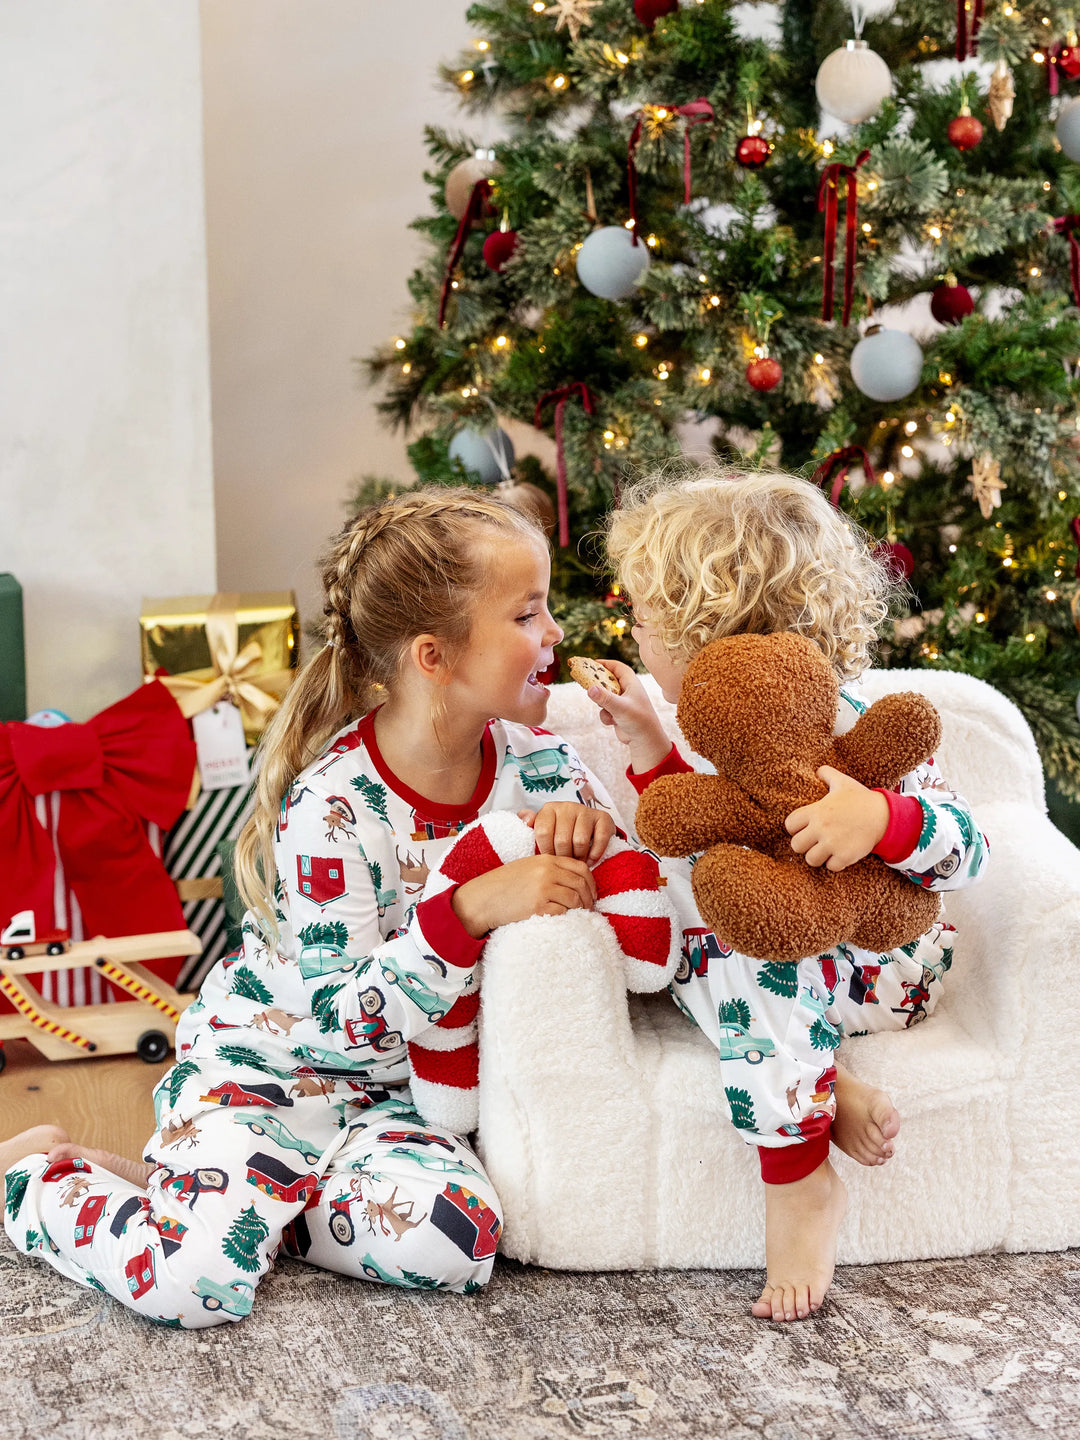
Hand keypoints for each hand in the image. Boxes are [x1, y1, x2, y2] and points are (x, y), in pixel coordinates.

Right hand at [451, 855, 596, 936]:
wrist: (483, 898)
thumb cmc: (504, 884)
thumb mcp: (527, 867)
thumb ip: (549, 868)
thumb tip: (573, 881)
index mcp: (546, 859)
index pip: (580, 867)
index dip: (591, 882)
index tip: (592, 893)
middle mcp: (547, 871)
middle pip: (580, 884)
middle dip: (589, 898)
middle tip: (589, 908)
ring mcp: (543, 888)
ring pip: (575, 899)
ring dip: (581, 909)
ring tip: (579, 915)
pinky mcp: (538, 906)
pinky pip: (563, 912)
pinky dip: (567, 916)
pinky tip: (565, 919)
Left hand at [519, 802, 615, 861]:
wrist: (587, 828)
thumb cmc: (560, 832)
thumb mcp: (542, 827)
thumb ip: (529, 824)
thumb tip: (527, 820)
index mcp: (550, 808)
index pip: (543, 833)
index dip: (546, 851)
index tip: (550, 859)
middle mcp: (568, 806)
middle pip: (562, 840)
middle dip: (563, 857)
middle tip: (565, 863)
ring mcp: (586, 811)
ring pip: (580, 841)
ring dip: (579, 857)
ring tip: (576, 861)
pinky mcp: (604, 818)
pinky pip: (599, 839)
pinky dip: (595, 854)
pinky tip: (590, 859)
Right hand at [583, 661, 671, 773]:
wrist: (644, 741)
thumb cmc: (638, 721)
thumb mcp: (620, 707)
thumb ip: (604, 698)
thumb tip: (590, 688)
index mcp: (632, 684)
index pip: (618, 667)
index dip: (605, 663)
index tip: (591, 663)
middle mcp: (628, 691)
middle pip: (609, 680)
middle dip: (598, 683)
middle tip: (585, 680)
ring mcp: (623, 702)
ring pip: (605, 697)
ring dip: (601, 703)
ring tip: (602, 706)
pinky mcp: (619, 713)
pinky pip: (606, 710)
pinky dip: (606, 715)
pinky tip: (612, 722)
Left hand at [785, 766, 889, 871]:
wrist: (884, 815)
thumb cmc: (861, 799)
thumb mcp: (842, 782)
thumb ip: (827, 774)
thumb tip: (817, 770)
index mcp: (816, 811)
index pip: (790, 825)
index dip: (794, 827)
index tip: (804, 827)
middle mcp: (821, 829)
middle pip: (796, 846)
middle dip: (803, 845)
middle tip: (813, 842)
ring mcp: (832, 844)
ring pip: (810, 860)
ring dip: (817, 856)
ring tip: (824, 850)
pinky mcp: (845, 856)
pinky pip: (830, 867)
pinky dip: (834, 864)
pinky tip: (839, 855)